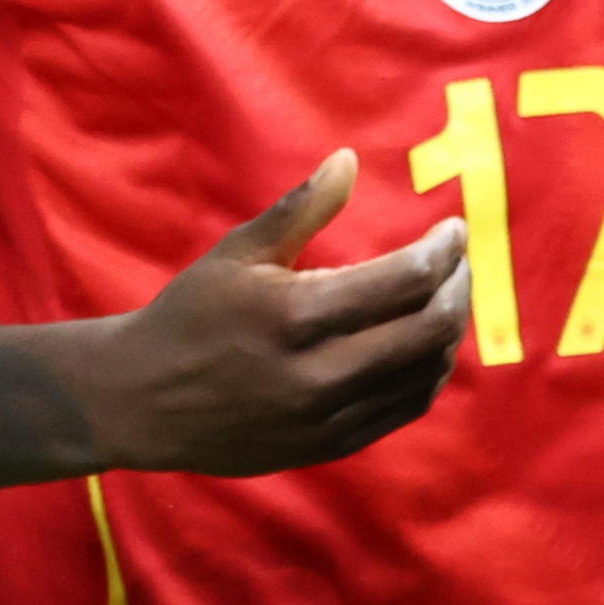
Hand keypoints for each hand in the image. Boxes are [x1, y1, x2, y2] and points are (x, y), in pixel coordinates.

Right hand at [80, 152, 470, 475]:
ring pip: (425, 372)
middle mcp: (318, 372)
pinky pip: (405, 409)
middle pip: (428, 329)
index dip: (443, 250)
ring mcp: (328, 416)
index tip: (455, 229)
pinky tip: (426, 346)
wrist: (143, 402)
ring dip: (450, 330)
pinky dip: (428, 372)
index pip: (404, 280)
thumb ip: (299, 209)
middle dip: (459, 287)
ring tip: (447, 297)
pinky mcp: (331, 444)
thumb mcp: (236, 254)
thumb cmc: (189, 317)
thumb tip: (348, 160)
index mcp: (294, 315)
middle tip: (461, 262)